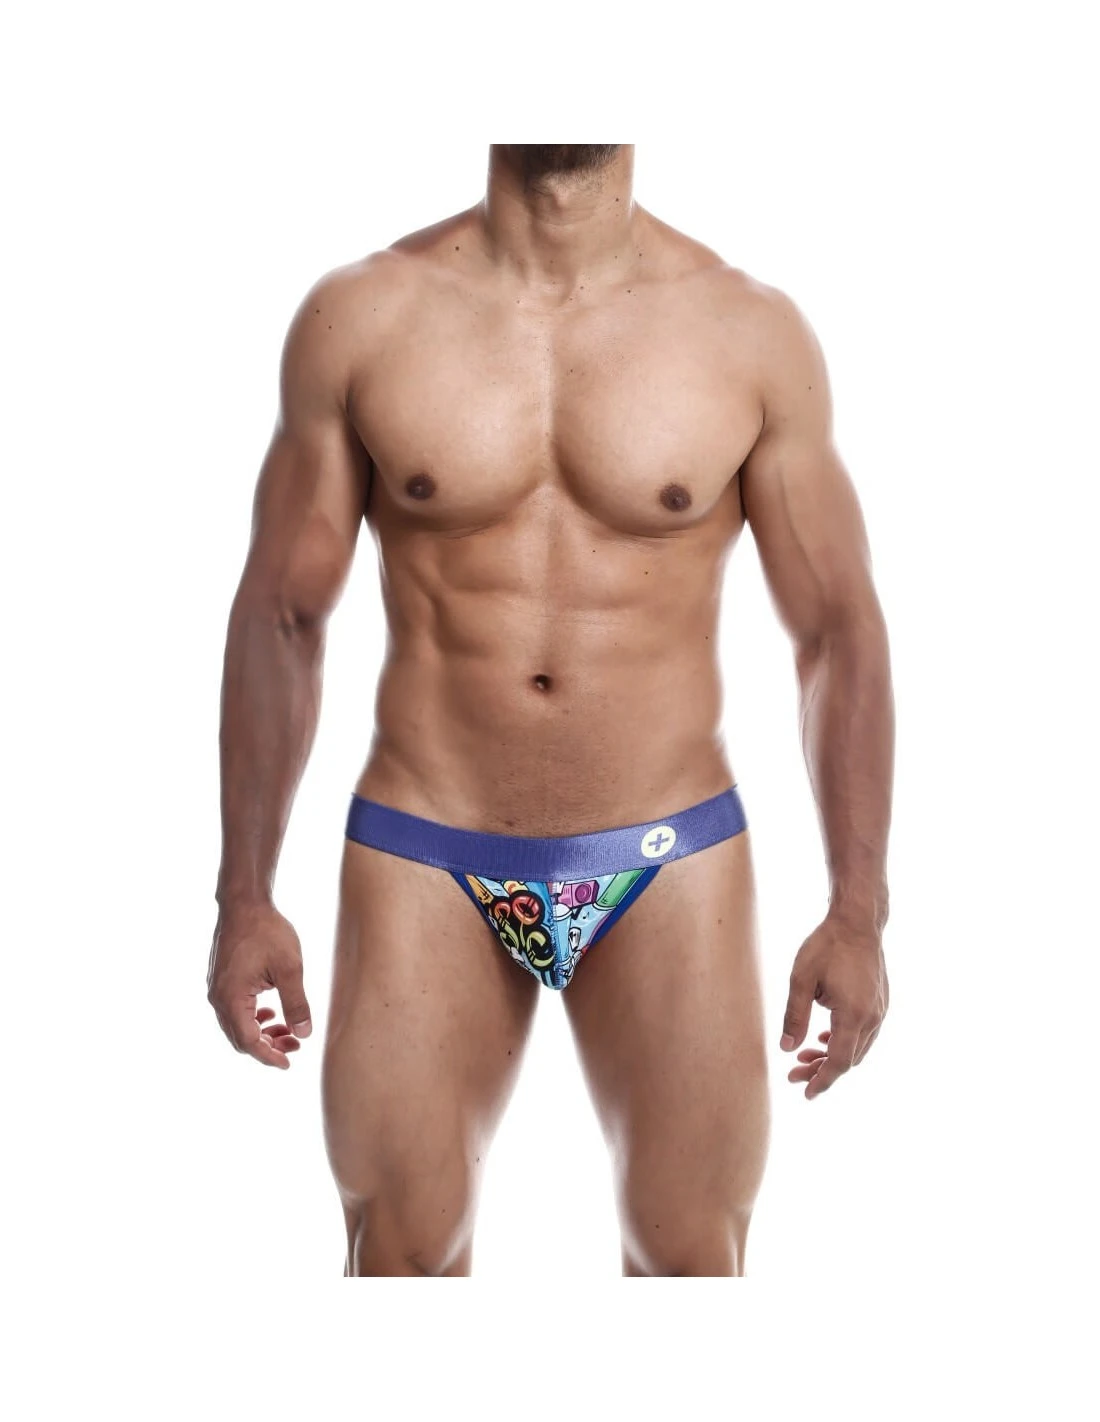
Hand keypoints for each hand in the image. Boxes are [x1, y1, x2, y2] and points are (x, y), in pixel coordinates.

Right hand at [207, 903, 311, 1068]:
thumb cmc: (267, 931)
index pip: (249, 1042)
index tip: (288, 1063)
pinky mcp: (221, 980)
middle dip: (267, 1046)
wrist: (244, 903)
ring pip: (237, 1025)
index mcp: (231, 998)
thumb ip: (296, 1003)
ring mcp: (217, 989)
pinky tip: (272, 1012)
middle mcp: (218, 998)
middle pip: (240, 1038)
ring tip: (287, 1030)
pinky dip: (253, 1018)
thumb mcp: (290, 968)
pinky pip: (235, 1010)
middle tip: (295, 1046)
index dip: (269, 1056)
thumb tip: (304, 1034)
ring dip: (261, 1032)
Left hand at [780, 912, 887, 1098]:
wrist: (857, 922)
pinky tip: (824, 1037)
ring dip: (832, 1056)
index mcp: (853, 1015)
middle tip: (794, 1074)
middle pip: (848, 1059)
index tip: (806, 1094)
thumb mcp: (801, 979)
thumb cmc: (826, 946)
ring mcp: (880, 1011)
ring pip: (857, 1049)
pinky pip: (864, 1034)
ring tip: (805, 1056)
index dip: (822, 1081)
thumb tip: (787, 1050)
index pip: (839, 1062)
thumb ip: (794, 1016)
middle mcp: (872, 1017)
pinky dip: (844, 1042)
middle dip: (822, 1071)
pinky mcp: (881, 1003)